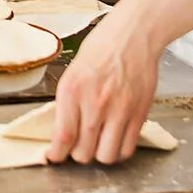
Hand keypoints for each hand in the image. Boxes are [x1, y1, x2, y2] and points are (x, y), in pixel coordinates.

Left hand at [45, 3, 164, 164]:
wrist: (132, 36)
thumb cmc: (101, 49)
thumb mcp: (72, 73)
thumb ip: (68, 104)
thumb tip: (62, 133)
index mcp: (72, 91)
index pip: (63, 136)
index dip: (56, 154)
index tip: (53, 156)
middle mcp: (95, 103)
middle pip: (83, 152)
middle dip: (77, 154)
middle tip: (78, 146)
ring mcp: (119, 110)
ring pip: (106, 156)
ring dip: (99, 155)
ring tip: (97, 144)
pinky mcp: (139, 114)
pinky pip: (127, 148)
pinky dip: (119, 151)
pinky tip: (115, 140)